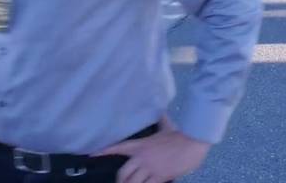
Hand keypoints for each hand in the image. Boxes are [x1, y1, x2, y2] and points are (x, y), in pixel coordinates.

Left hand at [95, 117, 211, 182]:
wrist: (193, 142)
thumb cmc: (181, 134)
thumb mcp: (167, 126)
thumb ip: (161, 121)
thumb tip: (161, 111)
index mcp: (141, 145)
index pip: (118, 147)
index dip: (103, 152)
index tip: (92, 155)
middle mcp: (142, 158)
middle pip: (123, 173)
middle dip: (121, 181)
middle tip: (121, 182)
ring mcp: (150, 168)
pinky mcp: (160, 177)